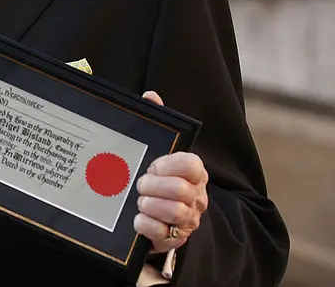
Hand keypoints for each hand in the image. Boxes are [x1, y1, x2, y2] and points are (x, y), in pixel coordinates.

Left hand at [134, 90, 208, 252]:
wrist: (161, 215)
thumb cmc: (160, 177)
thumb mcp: (160, 151)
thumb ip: (159, 121)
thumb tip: (150, 95)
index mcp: (195, 171)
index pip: (191, 164)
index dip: (169, 164)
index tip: (154, 164)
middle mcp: (197, 196)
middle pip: (180, 190)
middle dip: (153, 186)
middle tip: (140, 184)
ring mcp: (189, 219)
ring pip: (174, 212)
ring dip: (150, 205)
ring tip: (139, 200)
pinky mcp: (176, 238)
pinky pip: (162, 233)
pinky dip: (145, 225)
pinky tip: (137, 219)